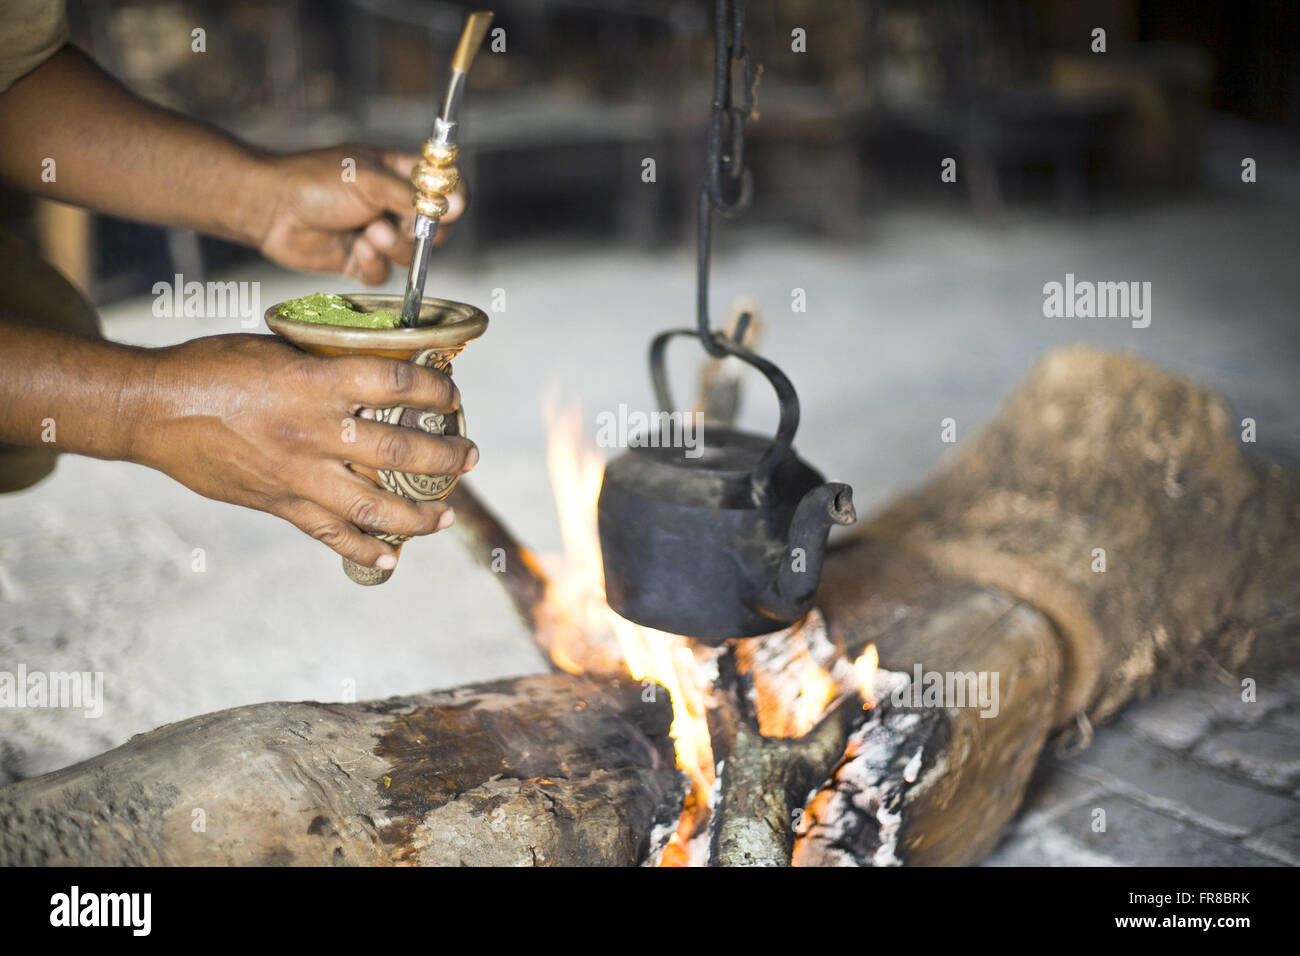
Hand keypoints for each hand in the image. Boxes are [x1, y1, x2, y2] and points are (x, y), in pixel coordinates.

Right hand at [132, 334, 477, 569]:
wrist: (154, 410)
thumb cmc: (215, 367)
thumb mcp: (278, 349)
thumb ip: (326, 366)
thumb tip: (378, 369)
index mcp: (314, 382)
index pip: (396, 384)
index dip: (436, 389)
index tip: (452, 394)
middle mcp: (313, 431)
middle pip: (400, 450)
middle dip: (445, 456)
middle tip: (468, 456)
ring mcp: (298, 474)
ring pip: (375, 504)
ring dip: (420, 513)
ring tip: (445, 513)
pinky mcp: (280, 504)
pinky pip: (331, 534)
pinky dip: (365, 550)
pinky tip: (392, 556)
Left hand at [252, 145, 466, 283]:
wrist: (271, 207)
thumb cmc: (315, 180)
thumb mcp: (370, 180)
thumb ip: (414, 196)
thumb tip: (457, 204)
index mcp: (399, 175)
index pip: (444, 186)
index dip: (453, 198)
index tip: (448, 207)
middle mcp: (392, 206)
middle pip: (434, 230)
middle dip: (420, 232)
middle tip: (400, 224)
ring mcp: (377, 234)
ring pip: (409, 255)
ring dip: (392, 246)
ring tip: (368, 232)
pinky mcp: (359, 260)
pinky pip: (383, 274)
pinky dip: (373, 264)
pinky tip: (356, 249)